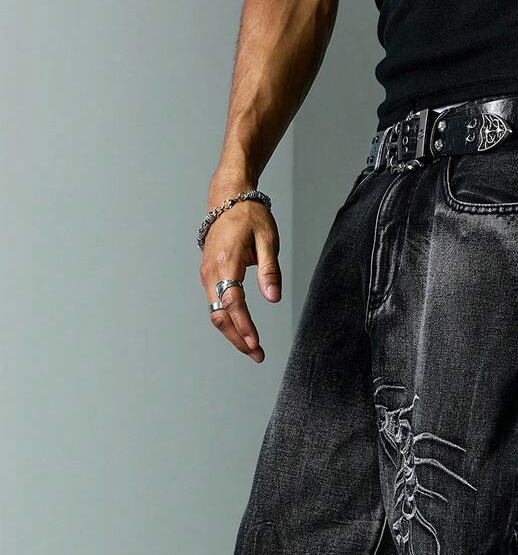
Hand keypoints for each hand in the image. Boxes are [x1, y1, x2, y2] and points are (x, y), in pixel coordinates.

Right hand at [200, 191, 281, 362]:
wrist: (227, 199)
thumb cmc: (250, 217)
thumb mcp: (268, 239)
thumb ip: (270, 270)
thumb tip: (273, 298)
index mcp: (226, 261)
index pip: (233, 301)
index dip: (243, 325)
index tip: (255, 343)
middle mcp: (211, 271)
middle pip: (220, 314)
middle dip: (238, 338)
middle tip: (257, 355)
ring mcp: (207, 274)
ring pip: (216, 313)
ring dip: (233, 333)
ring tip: (253, 349)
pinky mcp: (208, 276)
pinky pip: (215, 304)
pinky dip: (228, 321)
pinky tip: (242, 332)